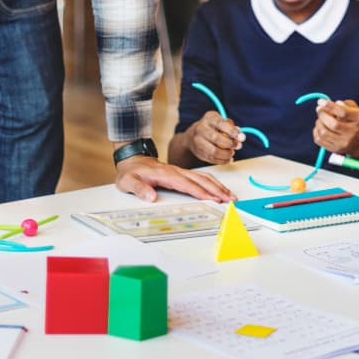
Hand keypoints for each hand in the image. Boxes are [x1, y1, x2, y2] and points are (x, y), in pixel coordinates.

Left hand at [115, 154, 234, 202]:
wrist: (132, 159)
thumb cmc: (130, 172)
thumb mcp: (127, 181)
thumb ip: (139, 189)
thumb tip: (151, 196)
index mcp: (165, 174)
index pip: (186, 184)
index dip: (200, 192)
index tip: (213, 199)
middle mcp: (176, 171)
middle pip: (200, 180)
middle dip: (217, 190)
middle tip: (230, 200)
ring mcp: (180, 171)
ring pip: (204, 177)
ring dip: (218, 186)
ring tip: (231, 196)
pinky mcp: (182, 173)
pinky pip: (201, 177)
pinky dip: (213, 183)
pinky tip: (220, 189)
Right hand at [187, 111, 243, 165]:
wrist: (194, 135)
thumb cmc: (213, 127)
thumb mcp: (221, 121)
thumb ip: (231, 127)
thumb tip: (240, 135)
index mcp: (209, 118)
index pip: (220, 124)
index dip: (232, 131)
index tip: (242, 137)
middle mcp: (200, 129)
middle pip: (216, 138)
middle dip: (230, 144)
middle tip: (238, 146)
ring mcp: (198, 142)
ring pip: (214, 152)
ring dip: (226, 154)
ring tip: (232, 153)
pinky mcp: (199, 153)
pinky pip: (212, 159)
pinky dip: (223, 161)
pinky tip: (229, 159)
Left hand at [311, 99, 358, 155]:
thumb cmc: (353, 120)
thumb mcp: (353, 109)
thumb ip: (345, 104)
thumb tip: (333, 104)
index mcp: (358, 119)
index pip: (343, 112)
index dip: (329, 106)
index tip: (320, 101)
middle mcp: (352, 133)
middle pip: (333, 124)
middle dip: (322, 115)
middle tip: (319, 110)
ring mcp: (343, 143)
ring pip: (323, 132)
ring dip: (319, 122)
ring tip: (321, 119)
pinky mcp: (335, 149)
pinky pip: (318, 139)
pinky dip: (316, 131)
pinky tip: (321, 127)